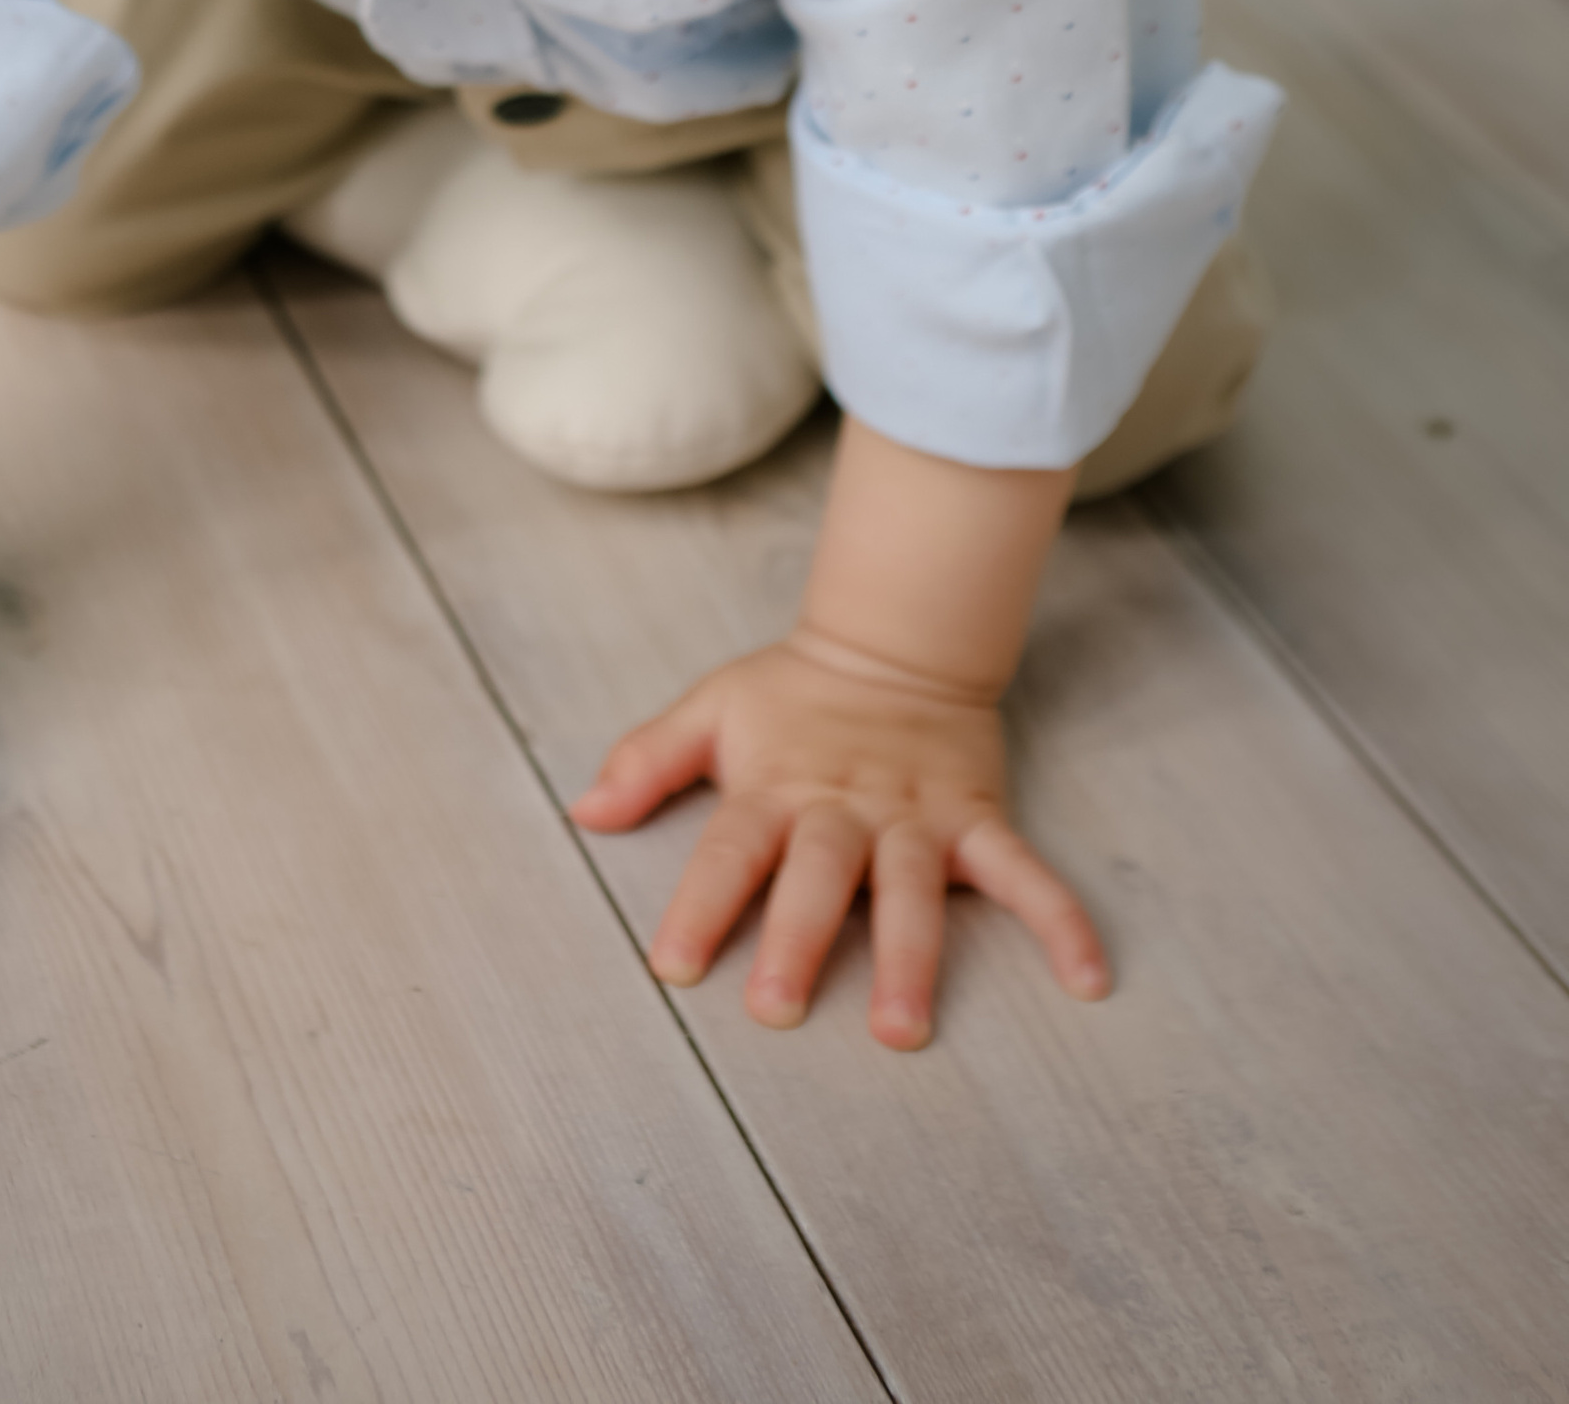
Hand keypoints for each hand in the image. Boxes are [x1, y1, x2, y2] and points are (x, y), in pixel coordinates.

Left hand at [570, 633, 1108, 1049]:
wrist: (894, 641)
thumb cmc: (791, 693)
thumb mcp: (711, 708)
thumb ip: (648, 759)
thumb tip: (583, 810)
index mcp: (776, 786)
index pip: (730, 849)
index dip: (700, 904)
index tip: (672, 965)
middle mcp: (845, 806)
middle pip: (820, 875)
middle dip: (798, 939)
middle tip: (777, 1009)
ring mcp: (916, 814)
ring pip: (912, 888)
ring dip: (912, 958)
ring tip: (904, 1030)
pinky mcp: (976, 817)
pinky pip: (1024, 873)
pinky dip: (1060, 921)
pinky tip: (1088, 980)